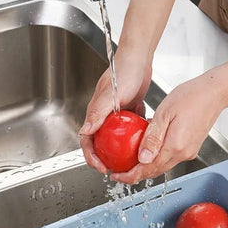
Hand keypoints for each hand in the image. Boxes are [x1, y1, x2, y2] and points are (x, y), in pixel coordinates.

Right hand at [79, 48, 151, 173]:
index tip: (101, 167)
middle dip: (104, 159)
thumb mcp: (110, 95)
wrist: (139, 58)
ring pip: (114, 139)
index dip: (91, 157)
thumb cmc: (123, 71)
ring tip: (129, 162)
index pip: (87, 141)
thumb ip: (98, 113)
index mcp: (95, 113)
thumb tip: (85, 131)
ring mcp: (116, 115)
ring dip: (119, 151)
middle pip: (100, 143)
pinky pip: (128, 130)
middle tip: (114, 169)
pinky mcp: (128, 111)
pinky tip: (142, 143)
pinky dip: (132, 137)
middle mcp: (103, 116)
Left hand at [110, 69, 227, 183]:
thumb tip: (141, 159)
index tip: (117, 175)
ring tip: (130, 163)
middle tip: (119, 172)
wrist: (214, 93)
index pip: (147, 169)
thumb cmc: (191, 96)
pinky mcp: (191, 148)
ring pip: (162, 166)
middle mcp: (183, 153)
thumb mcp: (164, 113)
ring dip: (146, 168)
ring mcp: (188, 152)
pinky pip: (170, 159)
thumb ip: (152, 137)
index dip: (130, 176)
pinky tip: (148, 152)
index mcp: (175, 146)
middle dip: (136, 175)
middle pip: (154, 171)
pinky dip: (157, 159)